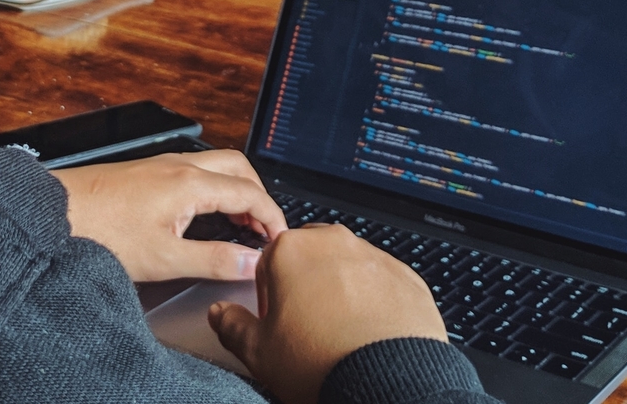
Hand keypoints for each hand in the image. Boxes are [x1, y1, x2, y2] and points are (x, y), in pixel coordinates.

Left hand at [52, 150, 285, 281]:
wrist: (52, 213)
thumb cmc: (100, 232)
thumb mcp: (164, 258)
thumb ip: (213, 260)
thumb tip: (251, 264)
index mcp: (190, 183)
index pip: (250, 192)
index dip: (273, 217)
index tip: (281, 241)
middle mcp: (179, 166)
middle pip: (238, 168)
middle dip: (259, 196)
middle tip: (265, 229)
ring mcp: (162, 166)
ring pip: (215, 166)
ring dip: (236, 190)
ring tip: (240, 225)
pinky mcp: (146, 173)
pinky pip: (195, 172)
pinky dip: (213, 189)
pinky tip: (203, 216)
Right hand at [208, 224, 445, 403]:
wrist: (390, 383)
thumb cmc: (323, 363)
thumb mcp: (260, 353)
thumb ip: (233, 326)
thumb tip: (221, 314)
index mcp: (291, 250)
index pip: (268, 262)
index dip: (270, 297)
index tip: (277, 322)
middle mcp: (333, 243)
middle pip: (310, 259)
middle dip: (306, 286)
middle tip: (309, 328)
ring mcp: (373, 257)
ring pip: (347, 268)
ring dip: (341, 292)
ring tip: (342, 335)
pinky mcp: (406, 276)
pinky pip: (382, 283)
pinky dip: (376, 302)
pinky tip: (371, 334)